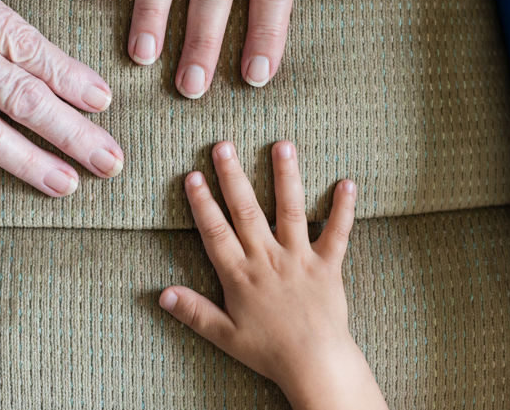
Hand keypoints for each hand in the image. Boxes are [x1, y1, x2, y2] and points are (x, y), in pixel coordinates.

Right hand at [159, 141, 386, 409]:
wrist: (315, 364)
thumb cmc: (269, 351)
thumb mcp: (225, 335)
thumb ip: (194, 312)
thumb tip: (162, 294)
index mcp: (241, 275)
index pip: (216, 232)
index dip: (202, 203)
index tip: (193, 176)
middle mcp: (268, 259)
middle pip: (246, 211)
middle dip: (233, 177)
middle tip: (224, 146)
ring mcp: (299, 258)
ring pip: (290, 210)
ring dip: (286, 177)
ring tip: (282, 145)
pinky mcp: (328, 265)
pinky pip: (338, 232)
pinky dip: (344, 208)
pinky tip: (348, 182)